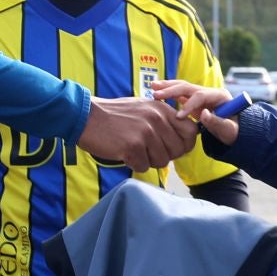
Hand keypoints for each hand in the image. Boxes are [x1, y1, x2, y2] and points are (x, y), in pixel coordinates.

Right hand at [77, 96, 202, 169]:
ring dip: (148, 160)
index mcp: (161, 109)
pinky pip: (144, 166)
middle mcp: (157, 119)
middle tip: (146, 150)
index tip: (171, 147)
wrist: (86, 117)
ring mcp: (145, 133)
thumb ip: (162, 120)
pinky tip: (123, 153)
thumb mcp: (143, 108)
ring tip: (133, 149)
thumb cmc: (113, 115)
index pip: (190, 131)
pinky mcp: (133, 147)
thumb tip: (182, 139)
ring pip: (162, 161)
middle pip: (177, 150)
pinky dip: (134, 164)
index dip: (184, 144)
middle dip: (164, 155)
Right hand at [149, 80, 240, 145]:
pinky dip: (168, 93)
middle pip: (188, 87)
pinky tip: (156, 92)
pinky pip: (179, 94)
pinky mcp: (193, 100)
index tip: (179, 116)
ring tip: (153, 86)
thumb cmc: (233, 132)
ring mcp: (200, 95)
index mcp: (219, 96)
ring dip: (167, 87)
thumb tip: (204, 114)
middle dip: (172, 90)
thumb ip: (218, 123)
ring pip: (182, 87)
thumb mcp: (229, 131)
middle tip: (157, 94)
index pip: (200, 95)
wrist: (232, 132)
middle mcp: (209, 92)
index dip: (188, 104)